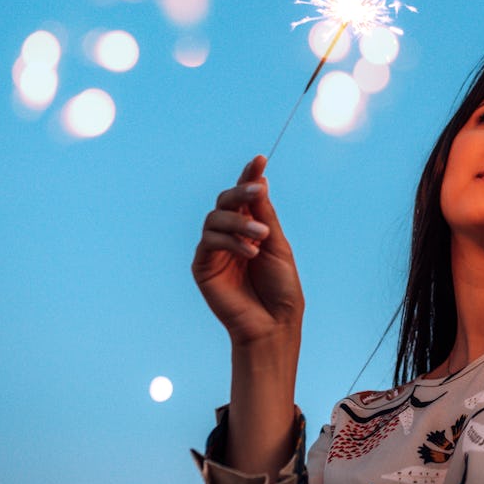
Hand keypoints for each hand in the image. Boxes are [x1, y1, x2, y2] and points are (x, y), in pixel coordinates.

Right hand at [192, 155, 303, 346]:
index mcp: (250, 227)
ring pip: (215, 218)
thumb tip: (260, 182)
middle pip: (225, 201)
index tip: (260, 159)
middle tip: (258, 190)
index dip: (250, 176)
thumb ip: (264, 215)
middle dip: (241, 191)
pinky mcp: (202, 267)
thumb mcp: (277, 245)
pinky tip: (250, 252)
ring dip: (239, 221)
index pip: (247, 197)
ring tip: (261, 235)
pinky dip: (230, 241)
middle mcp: (230, 235)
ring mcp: (214, 250)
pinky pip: (209, 242)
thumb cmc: (280, 287)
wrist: (274, 323)